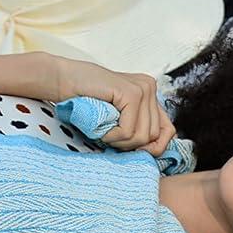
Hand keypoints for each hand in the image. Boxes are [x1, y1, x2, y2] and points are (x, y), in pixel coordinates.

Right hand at [50, 56, 176, 157]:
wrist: (64, 82)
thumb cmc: (87, 101)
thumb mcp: (118, 117)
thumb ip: (138, 127)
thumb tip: (155, 150)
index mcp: (150, 94)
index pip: (168, 130)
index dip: (154, 147)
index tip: (132, 149)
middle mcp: (150, 88)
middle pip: (154, 136)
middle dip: (130, 144)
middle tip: (110, 136)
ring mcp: (143, 89)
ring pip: (142, 136)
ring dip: (119, 141)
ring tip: (105, 130)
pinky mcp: (132, 93)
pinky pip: (129, 131)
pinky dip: (112, 136)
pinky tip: (101, 127)